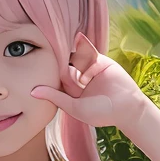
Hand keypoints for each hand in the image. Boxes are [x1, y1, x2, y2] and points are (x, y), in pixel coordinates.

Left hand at [28, 35, 149, 132]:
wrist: (127, 108)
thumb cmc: (100, 112)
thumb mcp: (74, 107)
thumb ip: (55, 97)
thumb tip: (32, 92)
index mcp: (70, 91)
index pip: (55, 78)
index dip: (47, 71)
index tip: (35, 63)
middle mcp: (78, 79)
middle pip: (64, 65)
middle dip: (57, 60)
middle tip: (44, 49)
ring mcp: (89, 69)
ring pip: (75, 58)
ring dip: (69, 54)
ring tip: (62, 50)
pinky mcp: (101, 61)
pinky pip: (90, 52)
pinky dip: (84, 48)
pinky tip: (80, 51)